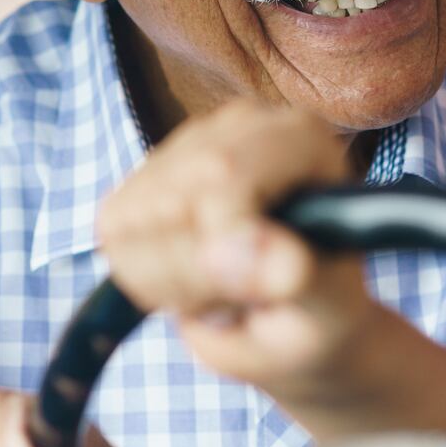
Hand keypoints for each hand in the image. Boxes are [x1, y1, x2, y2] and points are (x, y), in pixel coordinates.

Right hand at [94, 100, 383, 399]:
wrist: (296, 319)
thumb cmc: (322, 315)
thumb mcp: (331, 314)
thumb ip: (299, 281)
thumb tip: (272, 258)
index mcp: (300, 139)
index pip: (225, 173)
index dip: (225, 243)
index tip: (262, 289)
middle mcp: (239, 127)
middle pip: (173, 200)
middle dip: (197, 276)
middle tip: (244, 301)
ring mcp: (185, 146)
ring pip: (131, 222)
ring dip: (172, 284)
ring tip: (225, 291)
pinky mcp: (142, 178)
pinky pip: (114, 236)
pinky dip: (148, 280)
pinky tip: (196, 280)